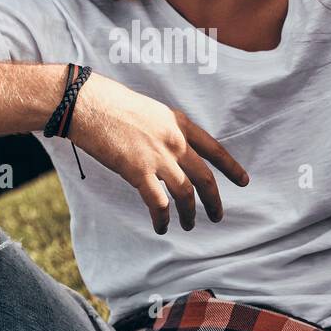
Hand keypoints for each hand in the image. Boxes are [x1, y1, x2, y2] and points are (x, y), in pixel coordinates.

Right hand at [67, 72, 248, 232]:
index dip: (231, 167)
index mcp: (179, 124)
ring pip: (186, 194)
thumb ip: (165, 130)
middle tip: (218, 216)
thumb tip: (171, 149)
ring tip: (189, 225)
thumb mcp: (150, 111)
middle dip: (214, 200)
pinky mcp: (138, 172)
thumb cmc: (111, 104)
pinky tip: (162, 227)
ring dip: (189, 213)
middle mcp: (175, 142)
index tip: (244, 181)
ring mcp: (159, 158)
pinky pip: (158, 203)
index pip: (214, 149)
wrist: (86, 103)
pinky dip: (162, 218)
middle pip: (205, 178)